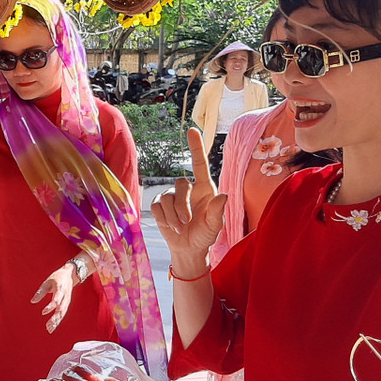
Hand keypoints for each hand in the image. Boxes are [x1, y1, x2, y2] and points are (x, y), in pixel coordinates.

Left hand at [31, 262, 75, 332]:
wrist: (70, 275)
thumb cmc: (57, 278)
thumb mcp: (47, 282)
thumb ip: (40, 292)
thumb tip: (33, 301)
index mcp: (61, 289)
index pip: (56, 300)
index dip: (50, 307)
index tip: (43, 312)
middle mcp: (65, 297)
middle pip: (61, 310)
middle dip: (55, 318)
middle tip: (48, 326)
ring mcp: (67, 301)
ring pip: (62, 313)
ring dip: (56, 322)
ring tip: (49, 329)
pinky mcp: (66, 304)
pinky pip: (62, 313)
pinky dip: (58, 320)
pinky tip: (52, 326)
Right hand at [149, 128, 227, 267]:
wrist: (188, 249)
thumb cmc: (205, 235)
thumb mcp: (215, 226)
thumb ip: (218, 211)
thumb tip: (224, 196)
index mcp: (205, 189)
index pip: (199, 164)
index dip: (196, 147)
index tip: (192, 131)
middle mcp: (188, 189)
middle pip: (180, 184)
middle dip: (182, 206)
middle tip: (186, 222)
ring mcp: (172, 197)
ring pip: (167, 198)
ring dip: (173, 216)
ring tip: (180, 227)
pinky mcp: (159, 206)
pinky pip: (156, 206)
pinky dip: (163, 218)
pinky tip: (170, 225)